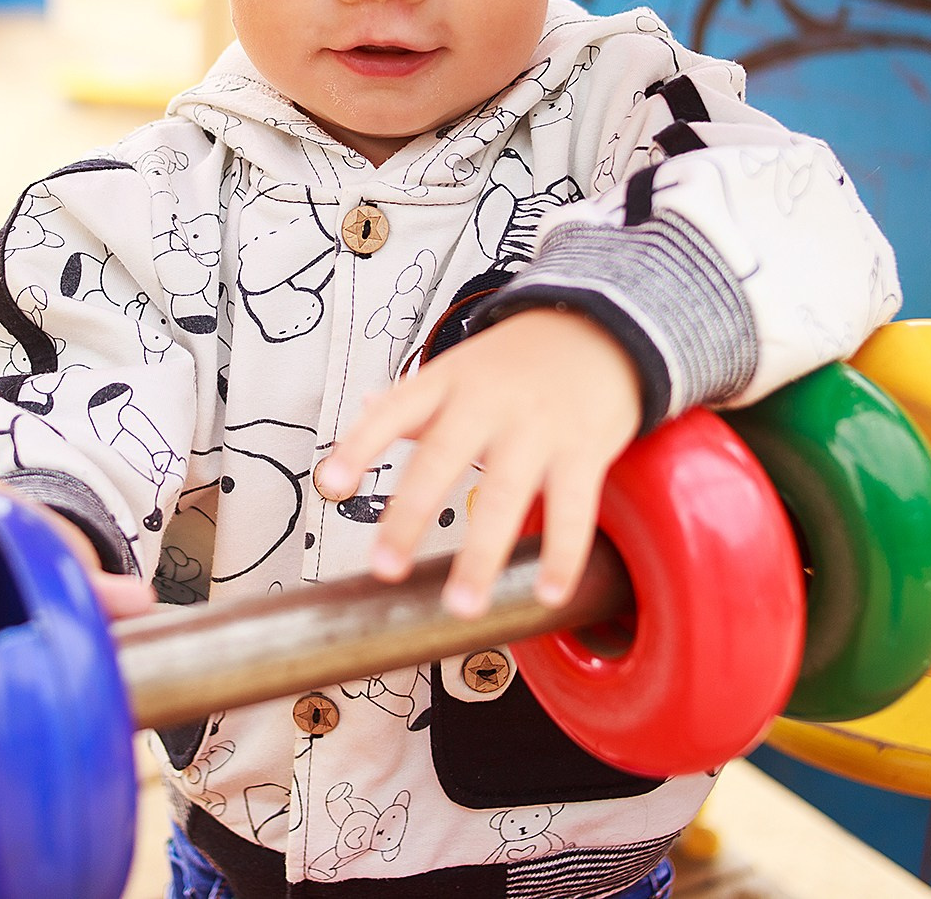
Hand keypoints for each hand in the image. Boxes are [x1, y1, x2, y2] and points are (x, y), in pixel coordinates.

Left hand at [316, 308, 640, 618]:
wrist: (600, 326)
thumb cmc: (521, 359)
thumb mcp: (460, 367)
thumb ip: (416, 398)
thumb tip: (365, 407)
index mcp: (448, 382)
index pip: (393, 412)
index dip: (359, 446)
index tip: (330, 485)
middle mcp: (488, 403)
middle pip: (441, 459)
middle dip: (410, 516)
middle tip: (385, 568)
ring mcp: (537, 427)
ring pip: (505, 495)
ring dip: (482, 557)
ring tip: (463, 605)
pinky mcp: (584, 449)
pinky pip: (573, 509)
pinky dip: (562, 555)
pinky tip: (548, 593)